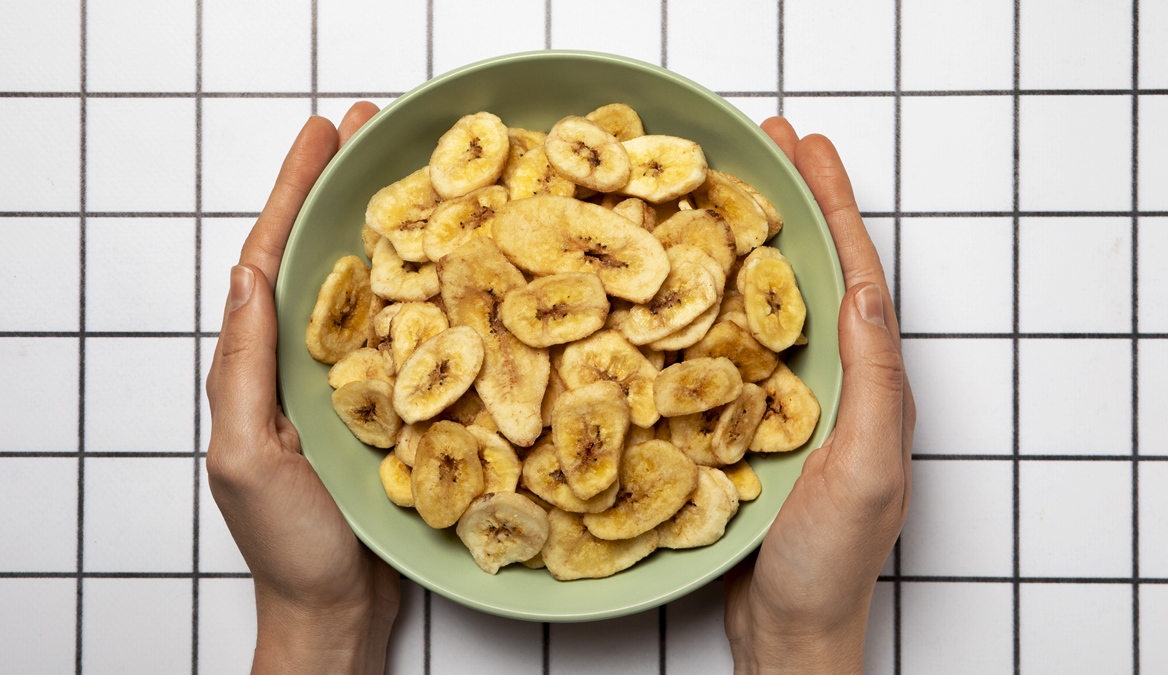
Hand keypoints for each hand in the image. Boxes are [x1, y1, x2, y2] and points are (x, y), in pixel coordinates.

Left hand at [205, 103, 399, 674]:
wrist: (338, 609)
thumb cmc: (291, 546)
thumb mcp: (246, 455)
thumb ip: (242, 369)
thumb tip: (246, 279)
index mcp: (258, 368)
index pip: (270, 261)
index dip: (293, 193)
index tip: (321, 136)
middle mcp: (301, 365)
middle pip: (318, 259)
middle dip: (338, 191)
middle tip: (372, 131)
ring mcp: (347, 385)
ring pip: (363, 289)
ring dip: (383, 229)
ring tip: (414, 176)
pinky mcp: (390, 408)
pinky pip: (404, 336)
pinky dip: (420, 291)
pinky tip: (448, 264)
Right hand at [724, 117, 915, 673]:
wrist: (786, 633)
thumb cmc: (826, 565)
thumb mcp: (862, 471)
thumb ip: (873, 384)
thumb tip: (865, 291)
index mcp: (871, 385)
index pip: (856, 275)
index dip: (834, 206)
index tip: (808, 148)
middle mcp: (834, 383)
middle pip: (816, 273)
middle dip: (796, 203)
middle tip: (764, 144)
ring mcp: (789, 402)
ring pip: (771, 302)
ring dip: (752, 240)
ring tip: (722, 189)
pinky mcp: (747, 424)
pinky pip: (732, 345)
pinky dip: (713, 299)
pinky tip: (684, 282)